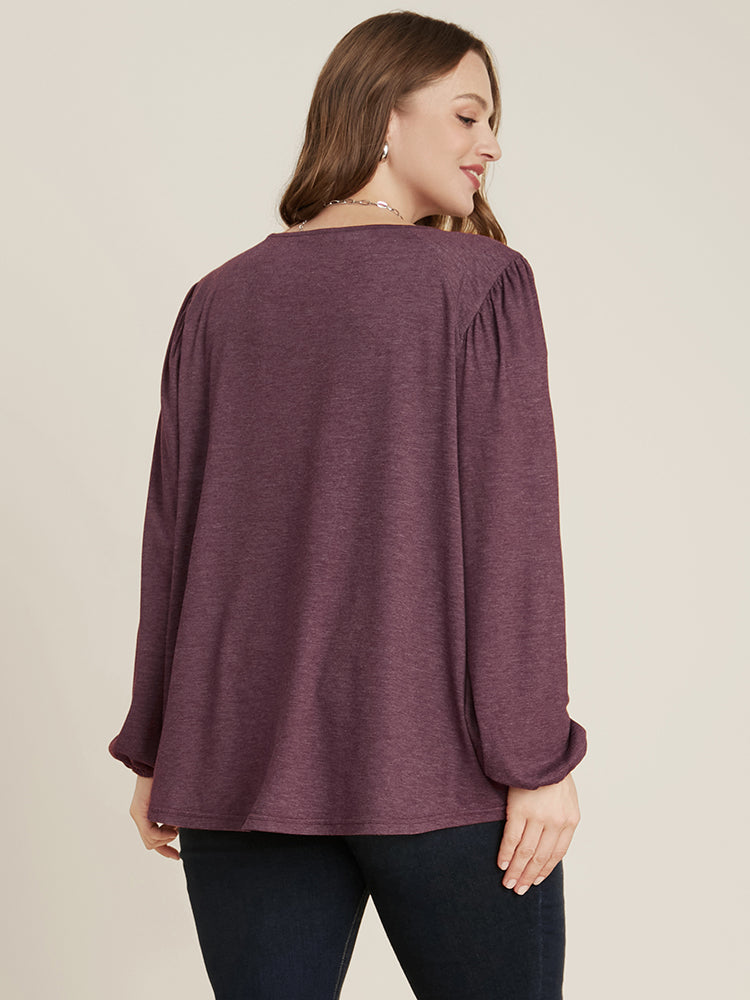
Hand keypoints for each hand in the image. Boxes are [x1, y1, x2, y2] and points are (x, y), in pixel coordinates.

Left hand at [129, 775, 180, 859]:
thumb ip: (172, 813)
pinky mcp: (139, 811)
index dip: (164, 850)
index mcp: (145, 813)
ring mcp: (137, 814)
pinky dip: (163, 835)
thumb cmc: (168, 776)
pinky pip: (150, 833)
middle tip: (177, 831)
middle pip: (150, 843)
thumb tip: (179, 826)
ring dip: (166, 837)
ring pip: (151, 840)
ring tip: (175, 824)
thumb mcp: (171, 800)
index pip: (151, 840)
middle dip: (166, 843)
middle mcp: (138, 816)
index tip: (177, 856)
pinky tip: (173, 830)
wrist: (154, 761)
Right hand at [497, 772, 579, 893]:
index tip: (535, 881)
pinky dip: (506, 853)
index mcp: (570, 820)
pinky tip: (501, 863)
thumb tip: (548, 839)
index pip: (557, 853)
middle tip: (518, 889)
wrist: (541, 750)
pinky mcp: (520, 810)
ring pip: (526, 852)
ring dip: (516, 870)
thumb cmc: (552, 771)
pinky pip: (512, 838)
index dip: (545, 870)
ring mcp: (538, 817)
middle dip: (528, 875)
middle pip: (541, 857)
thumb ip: (560, 818)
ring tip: (508, 883)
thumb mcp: (566, 796)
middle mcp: (556, 822)